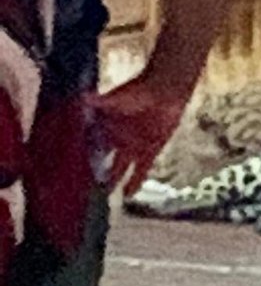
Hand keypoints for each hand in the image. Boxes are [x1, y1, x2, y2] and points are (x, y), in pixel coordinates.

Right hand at [84, 77, 188, 195]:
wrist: (165, 91)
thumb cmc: (138, 90)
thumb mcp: (115, 99)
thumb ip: (98, 103)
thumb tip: (80, 98)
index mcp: (106, 127)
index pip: (90, 146)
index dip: (82, 158)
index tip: (70, 171)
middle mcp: (118, 139)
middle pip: (103, 161)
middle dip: (96, 173)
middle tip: (85, 189)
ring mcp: (134, 146)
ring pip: (120, 168)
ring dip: (114, 181)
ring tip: (106, 194)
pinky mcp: (150, 151)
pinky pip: (141, 171)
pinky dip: (135, 182)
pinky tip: (128, 195)